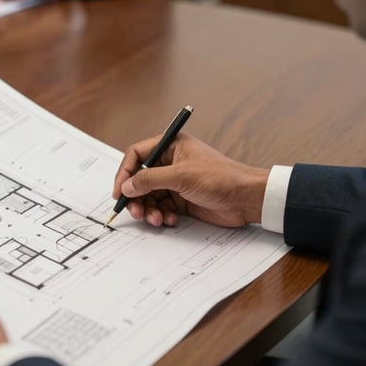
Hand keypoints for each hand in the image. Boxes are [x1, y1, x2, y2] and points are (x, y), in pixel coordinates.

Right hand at [113, 133, 268, 227]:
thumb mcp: (181, 176)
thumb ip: (150, 180)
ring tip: (155, 219)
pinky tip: (169, 220)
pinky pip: (161, 207)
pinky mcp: (182, 199)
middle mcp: (171, 162)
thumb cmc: (221, 178)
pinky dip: (161, 215)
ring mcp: (176, 181)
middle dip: (136, 196)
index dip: (125, 173)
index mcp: (171, 146)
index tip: (119, 191)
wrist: (246, 199)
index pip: (137, 155)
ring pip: (149, 196)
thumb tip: (127, 186)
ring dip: (148, 209)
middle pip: (140, 178)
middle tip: (135, 212)